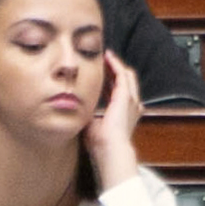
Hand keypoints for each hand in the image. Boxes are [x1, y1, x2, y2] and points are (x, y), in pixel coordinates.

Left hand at [82, 51, 142, 192]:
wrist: (110, 149)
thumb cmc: (100, 143)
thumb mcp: (91, 125)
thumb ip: (87, 115)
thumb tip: (73, 108)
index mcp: (124, 114)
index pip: (118, 93)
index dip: (110, 82)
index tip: (100, 75)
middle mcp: (131, 106)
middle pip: (125, 81)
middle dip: (115, 70)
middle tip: (104, 60)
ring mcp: (131, 100)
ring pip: (126, 75)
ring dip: (116, 65)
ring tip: (106, 56)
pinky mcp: (127, 95)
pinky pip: (123, 74)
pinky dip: (116, 64)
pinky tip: (107, 57)